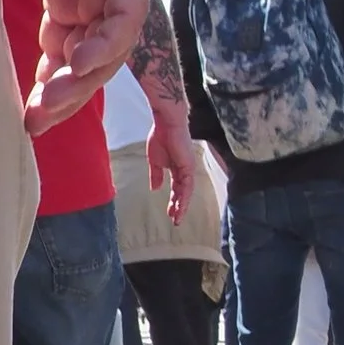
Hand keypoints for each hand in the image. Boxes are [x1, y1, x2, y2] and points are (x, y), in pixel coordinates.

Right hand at [0, 0, 158, 131]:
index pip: (55, 55)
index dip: (39, 88)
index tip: (14, 116)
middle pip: (80, 65)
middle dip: (58, 98)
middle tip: (30, 123)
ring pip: (103, 51)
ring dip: (79, 81)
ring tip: (49, 103)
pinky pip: (123, 19)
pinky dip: (104, 43)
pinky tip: (81, 62)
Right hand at [145, 98, 195, 221]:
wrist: (165, 123)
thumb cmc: (159, 137)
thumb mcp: (155, 161)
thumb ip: (156, 175)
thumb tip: (155, 189)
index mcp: (176, 169)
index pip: (177, 189)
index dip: (173, 201)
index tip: (169, 213)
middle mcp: (185, 171)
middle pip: (183, 193)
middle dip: (179, 207)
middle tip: (175, 221)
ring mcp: (188, 169)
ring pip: (187, 192)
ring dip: (182, 206)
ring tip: (177, 219)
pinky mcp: (189, 166)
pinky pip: (187, 186)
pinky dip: (184, 197)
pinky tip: (180, 207)